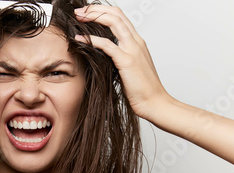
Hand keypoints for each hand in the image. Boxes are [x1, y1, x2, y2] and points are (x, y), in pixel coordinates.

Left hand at [74, 5, 170, 120]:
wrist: (154, 102)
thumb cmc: (142, 90)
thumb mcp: (129, 68)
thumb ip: (119, 58)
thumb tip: (103, 55)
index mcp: (137, 42)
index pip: (120, 17)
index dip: (102, 11)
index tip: (87, 13)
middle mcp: (136, 42)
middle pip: (116, 14)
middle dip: (95, 9)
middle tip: (79, 11)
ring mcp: (132, 50)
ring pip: (114, 22)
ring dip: (94, 16)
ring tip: (79, 18)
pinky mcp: (127, 61)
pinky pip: (107, 45)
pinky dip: (92, 39)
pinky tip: (80, 39)